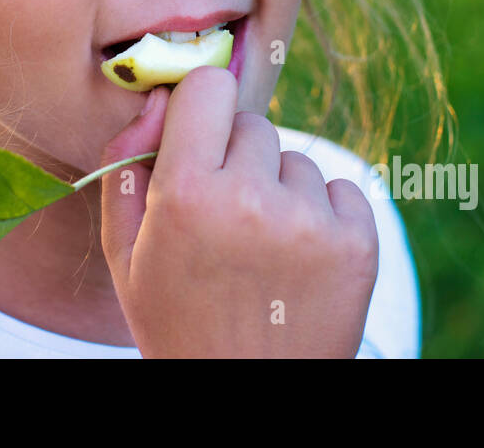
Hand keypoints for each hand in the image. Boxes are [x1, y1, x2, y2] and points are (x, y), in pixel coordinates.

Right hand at [99, 66, 378, 356]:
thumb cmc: (177, 320)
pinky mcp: (357, 244)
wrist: (246, 397)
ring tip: (260, 249)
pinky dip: (322, 214)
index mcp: (187, 195)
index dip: (200, 107)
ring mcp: (311, 223)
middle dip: (236, 158)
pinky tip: (298, 259)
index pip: (209, 86)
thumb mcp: (126, 252)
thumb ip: (126, 163)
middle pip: (252, 124)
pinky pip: (341, 189)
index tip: (198, 133)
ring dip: (279, 190)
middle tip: (223, 218)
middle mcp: (252, 200)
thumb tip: (158, 95)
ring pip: (295, 160)